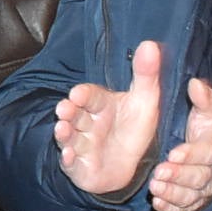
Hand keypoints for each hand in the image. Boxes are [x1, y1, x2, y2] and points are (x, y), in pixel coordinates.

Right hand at [51, 41, 167, 197]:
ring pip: (70, 137)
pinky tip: (69, 156)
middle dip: (68, 111)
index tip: (78, 93)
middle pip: (75, 115)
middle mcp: (87, 123)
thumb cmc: (132, 129)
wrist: (128, 165)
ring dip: (64, 133)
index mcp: (100, 105)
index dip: (84, 95)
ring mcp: (81, 145)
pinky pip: (72, 163)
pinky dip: (68, 159)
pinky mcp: (79, 167)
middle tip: (63, 108)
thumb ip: (146, 74)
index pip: (90, 96)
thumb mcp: (145, 101)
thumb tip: (149, 43)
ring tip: (62, 129)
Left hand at [147, 76, 211, 210]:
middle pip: (198, 177)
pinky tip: (158, 204)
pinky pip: (184, 209)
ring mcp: (204, 189)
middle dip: (179, 176)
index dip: (192, 154)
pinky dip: (171, 208)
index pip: (207, 152)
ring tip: (155, 187)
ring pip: (191, 195)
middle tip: (159, 172)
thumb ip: (204, 99)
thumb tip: (194, 84)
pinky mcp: (194, 202)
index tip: (174, 153)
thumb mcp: (210, 112)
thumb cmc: (210, 131)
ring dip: (173, 193)